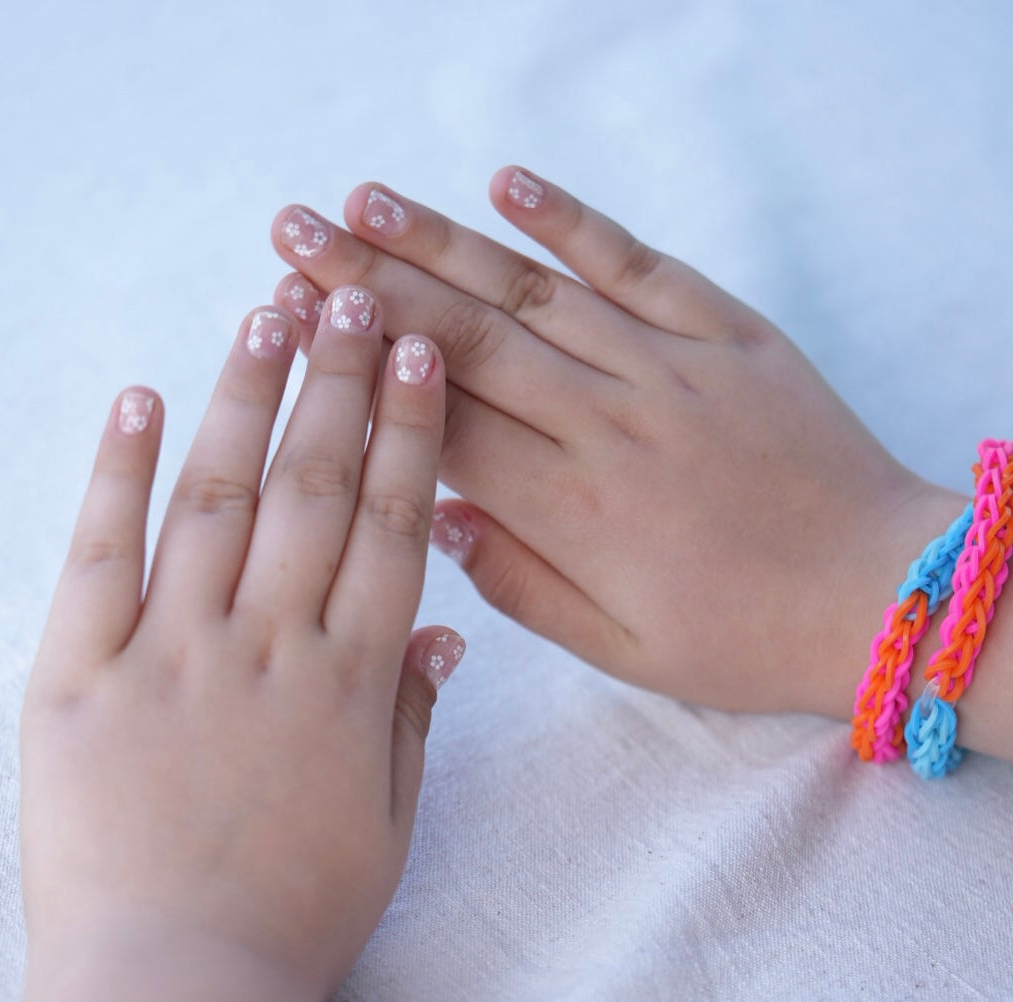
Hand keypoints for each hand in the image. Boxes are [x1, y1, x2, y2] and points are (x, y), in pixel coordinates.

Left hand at [20, 293, 460, 1001]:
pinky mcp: (79, 676)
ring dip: (247, 399)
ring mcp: (170, 653)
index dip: (406, 435)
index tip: (419, 357)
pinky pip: (101, 556)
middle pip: (312, 489)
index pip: (387, 530)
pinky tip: (140, 401)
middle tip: (356, 297)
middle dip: (341, 384)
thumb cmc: (291, 920)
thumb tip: (441, 633)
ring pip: (218, 499)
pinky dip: (119, 473)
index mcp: (347, 685)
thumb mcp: (385, 831)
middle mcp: (267, 647)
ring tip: (271, 314)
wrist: (175, 987)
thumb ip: (412, 724)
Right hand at [271, 171, 966, 719]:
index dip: (360, 371)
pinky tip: (508, 184)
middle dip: (370, 284)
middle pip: (465, 339)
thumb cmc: (743, 635)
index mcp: (573, 508)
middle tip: (294, 234)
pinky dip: (572, 221)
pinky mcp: (726, 332)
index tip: (294, 324)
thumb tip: (437, 514)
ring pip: (534, 291)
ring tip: (364, 200)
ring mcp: (668, 367)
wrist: (878, 591)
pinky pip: (636, 263)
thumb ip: (520, 584)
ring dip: (443, 241)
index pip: (440, 423)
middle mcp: (608, 422)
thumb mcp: (621, 647)